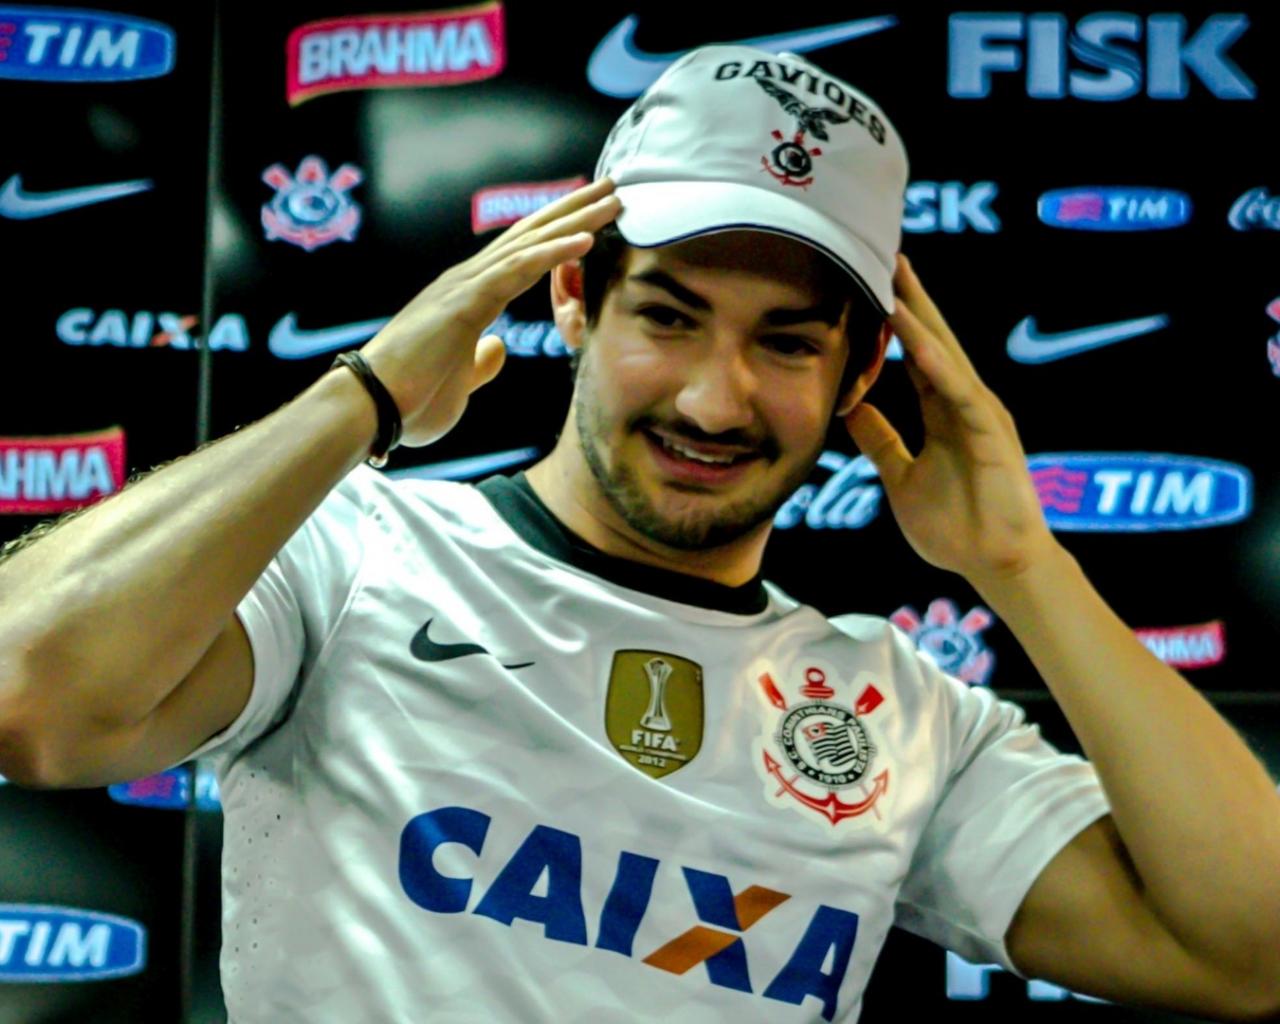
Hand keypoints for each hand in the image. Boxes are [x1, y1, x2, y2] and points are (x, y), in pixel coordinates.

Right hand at [358, 178, 620, 447]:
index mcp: (468, 298)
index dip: (557, 235)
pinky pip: (518, 269)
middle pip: (530, 235)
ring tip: (612, 201)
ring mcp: (465, 286)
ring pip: (530, 243)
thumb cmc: (409, 400)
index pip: (521, 256)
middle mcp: (467, 281)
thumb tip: (498, 347)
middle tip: (611, 188)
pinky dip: (555, 251)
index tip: (591, 219)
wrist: (369, 408)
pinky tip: (587, 238)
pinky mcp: (466, 301)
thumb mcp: (460, 381)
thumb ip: (480, 362)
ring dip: (574, 220)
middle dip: (572, 210)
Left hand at [843, 255, 1058, 585]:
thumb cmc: (957, 527)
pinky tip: (916, 339)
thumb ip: (881, 442)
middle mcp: (966, 404)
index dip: (897, 320)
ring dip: (922, 318)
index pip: (917, 354)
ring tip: (897, 277)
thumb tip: (851, 410)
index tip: (873, 282)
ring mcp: (982, 416)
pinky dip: (937, 365)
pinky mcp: (992, 435)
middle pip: (935, 341)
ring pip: (946, 357)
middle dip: (912, 299)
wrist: (996, 565)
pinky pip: (960, 393)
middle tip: (888, 253)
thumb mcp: (901, 476)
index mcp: (945, 412)